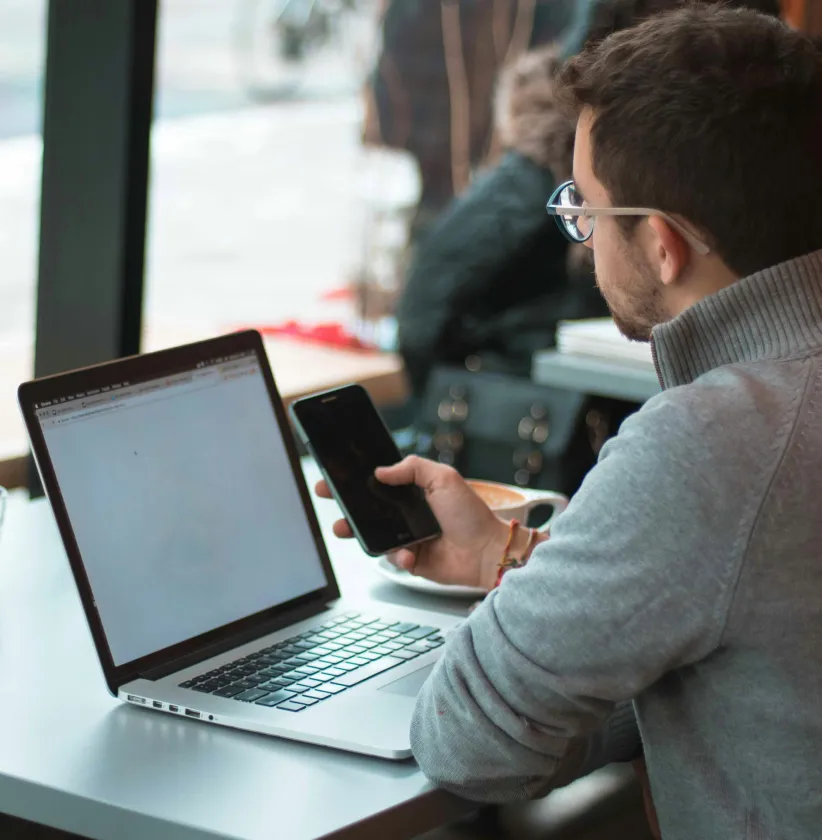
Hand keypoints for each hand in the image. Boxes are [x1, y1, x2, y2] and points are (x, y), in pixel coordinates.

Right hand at [314, 456, 511, 589]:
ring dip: (357, 531)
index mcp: (415, 492)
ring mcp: (408, 537)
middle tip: (328, 497)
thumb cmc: (471, 514)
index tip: (336, 476)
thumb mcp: (444, 478)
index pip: (379, 483)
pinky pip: (393, 558)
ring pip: (374, 534)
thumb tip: (381, 471)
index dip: (357, 480)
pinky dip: (398, 557)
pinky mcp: (412, 560)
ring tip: (344, 528)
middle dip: (346, 504)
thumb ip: (412, 468)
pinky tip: (409, 554)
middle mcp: (408, 514)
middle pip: (370, 508)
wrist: (487, 551)